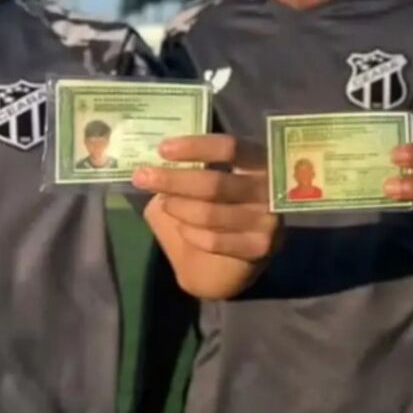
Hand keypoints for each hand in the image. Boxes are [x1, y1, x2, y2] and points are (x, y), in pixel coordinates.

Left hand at [133, 135, 278, 263]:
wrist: (222, 266)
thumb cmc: (208, 213)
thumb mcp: (196, 183)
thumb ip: (184, 170)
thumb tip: (155, 161)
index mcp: (258, 160)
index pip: (230, 148)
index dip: (196, 147)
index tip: (163, 150)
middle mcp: (269, 187)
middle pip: (216, 183)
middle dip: (174, 180)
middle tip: (143, 177)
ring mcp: (268, 219)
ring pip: (210, 213)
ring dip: (179, 208)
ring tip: (165, 204)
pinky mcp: (261, 246)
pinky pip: (214, 239)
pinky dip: (190, 233)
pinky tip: (183, 230)